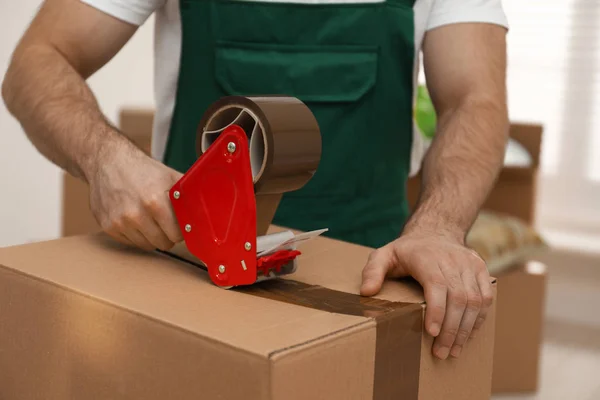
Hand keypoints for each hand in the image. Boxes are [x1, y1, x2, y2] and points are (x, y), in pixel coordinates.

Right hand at [88, 143, 183, 250]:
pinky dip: (137, 235)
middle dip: (168, 235)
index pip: (177, 235)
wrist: (108, 161)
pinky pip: (131, 242)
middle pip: (163, 243)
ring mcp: (120, 222)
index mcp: (155, 202)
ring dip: (152, 236)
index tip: (181, 225)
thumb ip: (188, 194)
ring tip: (151, 219)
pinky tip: (137, 219)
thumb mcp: (170, 177)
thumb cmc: (143, 170)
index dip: (181, 230)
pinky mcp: (108, 226)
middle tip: (167, 222)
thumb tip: (210, 206)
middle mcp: (136, 215)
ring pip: (147, 245)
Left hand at [360, 230, 491, 359]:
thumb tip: (366, 292)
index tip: (431, 333)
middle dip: (450, 329)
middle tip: (440, 352)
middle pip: (458, 297)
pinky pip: (486, 298)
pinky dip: (478, 319)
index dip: (437, 310)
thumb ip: (372, 271)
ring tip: (453, 350)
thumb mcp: (384, 255)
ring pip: (475, 300)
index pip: (437, 285)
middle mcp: (452, 259)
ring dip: (465, 329)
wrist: (435, 232)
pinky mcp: (481, 269)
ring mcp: (470, 264)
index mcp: (426, 257)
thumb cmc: (407, 251)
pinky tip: (467, 335)